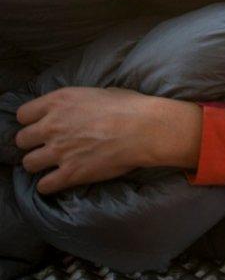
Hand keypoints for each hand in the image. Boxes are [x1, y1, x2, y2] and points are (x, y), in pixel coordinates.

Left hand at [15, 87, 201, 194]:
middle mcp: (52, 126)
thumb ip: (80, 103)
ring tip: (53, 165)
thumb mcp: (100, 93)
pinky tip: (59, 181)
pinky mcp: (71, 173)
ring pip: (28, 163)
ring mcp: (59, 151)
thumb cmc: (131, 108)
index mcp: (59, 102)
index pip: (23, 114)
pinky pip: (44, 186)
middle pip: (22, 140)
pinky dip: (49, 185)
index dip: (32, 121)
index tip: (42, 126)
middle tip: (48, 146)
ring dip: (39, 164)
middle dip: (33, 144)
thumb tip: (81, 109)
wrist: (146, 129)